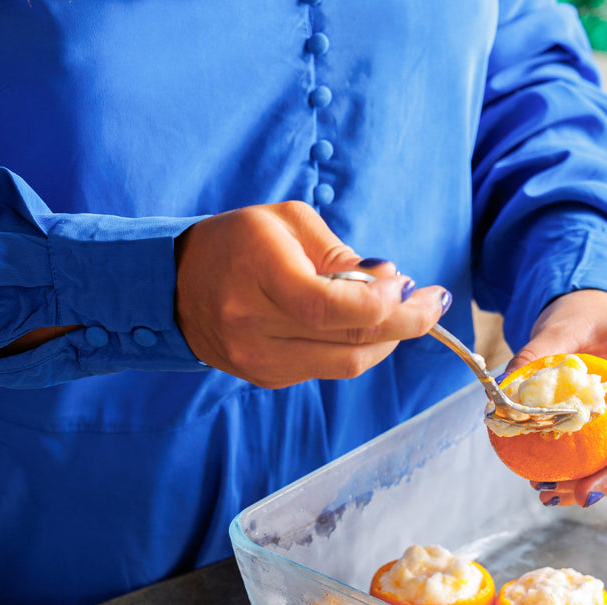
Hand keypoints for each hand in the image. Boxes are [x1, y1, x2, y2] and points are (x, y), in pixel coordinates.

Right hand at [174, 201, 449, 387]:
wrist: (174, 288)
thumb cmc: (236, 243)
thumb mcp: (288, 223)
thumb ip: (342, 256)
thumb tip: (392, 285)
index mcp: (259, 277)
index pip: (331, 309)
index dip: (383, 304)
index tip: (410, 285)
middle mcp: (256, 328)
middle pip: (350, 345)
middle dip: (405, 325)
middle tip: (432, 302)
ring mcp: (261, 361)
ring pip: (346, 365)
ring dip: (386, 340)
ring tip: (403, 310)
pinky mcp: (268, 378)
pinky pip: (328, 369)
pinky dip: (356, 348)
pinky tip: (363, 325)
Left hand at [506, 289, 606, 507]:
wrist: (585, 318)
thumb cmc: (584, 315)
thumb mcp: (562, 325)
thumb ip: (538, 352)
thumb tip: (505, 388)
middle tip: (582, 494)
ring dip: (593, 484)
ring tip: (552, 493)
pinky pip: (602, 459)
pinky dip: (577, 476)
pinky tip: (546, 485)